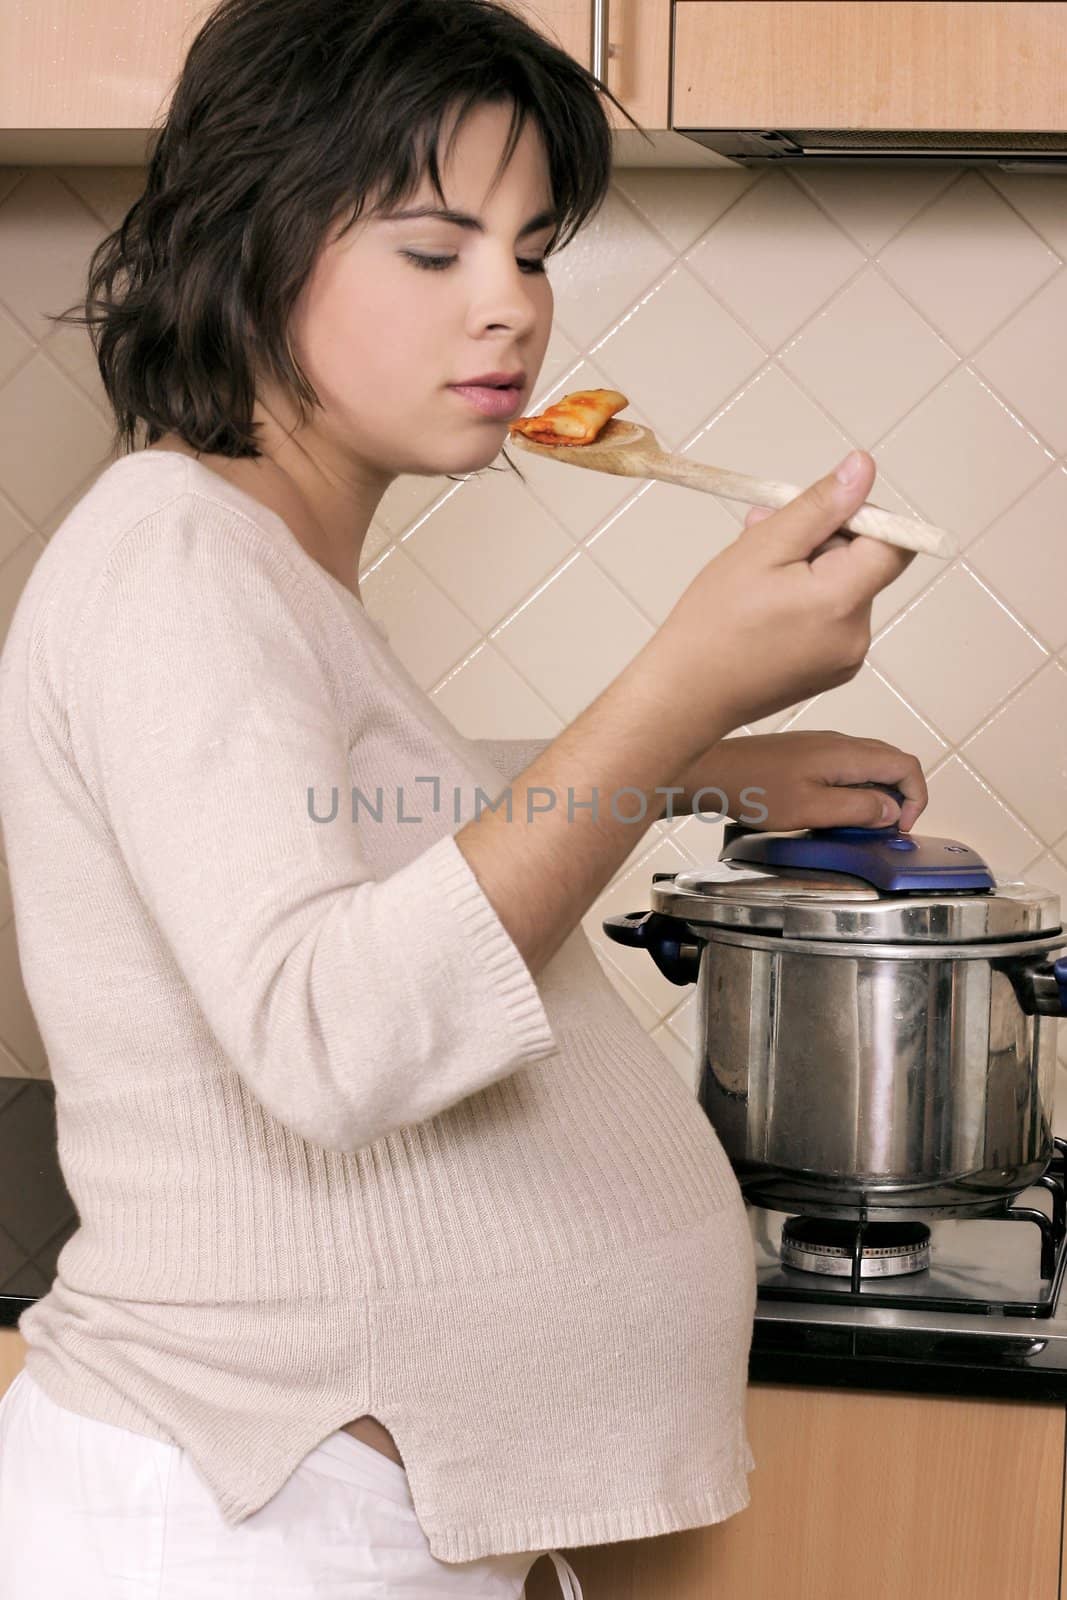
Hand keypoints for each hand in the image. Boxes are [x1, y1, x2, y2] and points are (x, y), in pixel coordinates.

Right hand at [642, 451, 913, 760]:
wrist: (686, 695)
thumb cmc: (712, 623)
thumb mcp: (761, 548)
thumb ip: (818, 506)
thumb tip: (863, 468)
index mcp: (842, 601)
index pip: (895, 542)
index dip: (863, 516)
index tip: (820, 512)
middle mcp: (857, 634)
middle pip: (866, 564)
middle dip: (822, 540)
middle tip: (763, 533)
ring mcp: (847, 658)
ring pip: (846, 588)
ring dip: (810, 570)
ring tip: (757, 575)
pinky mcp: (833, 671)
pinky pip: (834, 618)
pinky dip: (808, 602)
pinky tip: (766, 606)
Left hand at [675, 730, 927, 832]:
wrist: (715, 772)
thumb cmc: (755, 790)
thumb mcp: (812, 809)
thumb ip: (857, 808)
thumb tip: (891, 810)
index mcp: (847, 754)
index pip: (906, 765)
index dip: (916, 797)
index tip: (902, 826)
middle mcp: (841, 743)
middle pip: (893, 762)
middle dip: (901, 796)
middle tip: (888, 829)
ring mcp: (825, 745)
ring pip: (871, 764)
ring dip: (878, 793)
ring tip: (864, 823)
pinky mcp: (811, 752)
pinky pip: (849, 766)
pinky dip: (857, 787)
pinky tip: (840, 809)